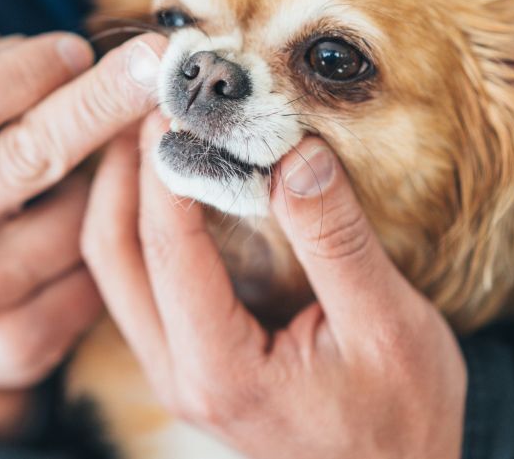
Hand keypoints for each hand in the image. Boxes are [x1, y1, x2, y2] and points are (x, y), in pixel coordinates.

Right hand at [0, 32, 164, 438]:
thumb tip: (61, 49)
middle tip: (157, 63)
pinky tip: (79, 242)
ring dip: (100, 186)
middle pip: (28, 154)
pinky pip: (97, 272)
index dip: (26, 71)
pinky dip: (105, 245)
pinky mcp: (18, 343)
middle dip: (101, 102)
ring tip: (75, 184)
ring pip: (78, 216)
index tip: (79, 48)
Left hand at [82, 115, 465, 458]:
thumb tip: (294, 152)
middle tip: (147, 97)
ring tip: (151, 122)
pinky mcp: (184, 359)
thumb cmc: (401, 415)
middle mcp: (177, 373)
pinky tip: (168, 178)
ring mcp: (173, 369)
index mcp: (220, 369)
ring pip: (114, 267)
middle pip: (113, 255)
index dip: (166, 164)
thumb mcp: (388, 327)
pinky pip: (138, 281)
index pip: (168, 249)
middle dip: (122, 169)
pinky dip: (142, 223)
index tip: (176, 98)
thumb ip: (335, 241)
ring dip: (124, 192)